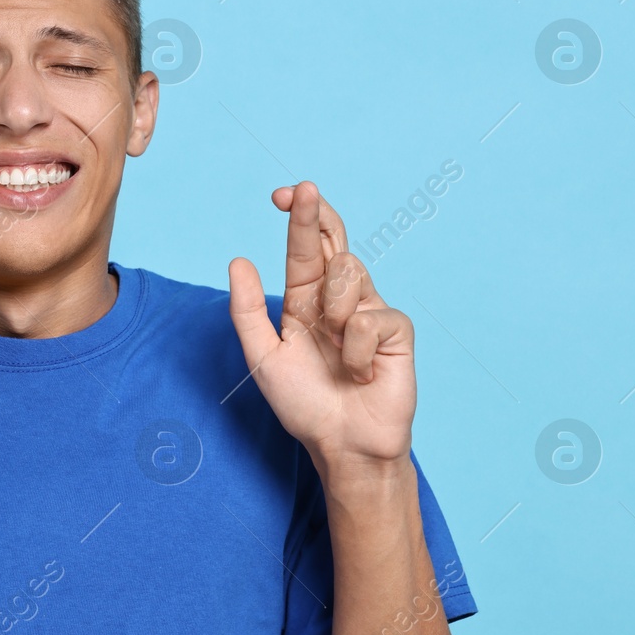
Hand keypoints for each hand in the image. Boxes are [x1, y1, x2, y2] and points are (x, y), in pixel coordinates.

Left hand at [227, 181, 414, 468]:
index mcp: (306, 300)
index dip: (299, 217)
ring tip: (335, 348)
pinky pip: (369, 320)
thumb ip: (248, 310)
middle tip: (304, 190)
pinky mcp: (396, 331)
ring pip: (349, 274)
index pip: (305, 249)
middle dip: (317, 215)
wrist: (342, 444)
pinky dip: (356, 351)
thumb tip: (238, 260)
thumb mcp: (263, 356)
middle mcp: (339, 299)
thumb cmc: (303, 403)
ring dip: (333, 309)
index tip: (284, 193)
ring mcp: (370, 310)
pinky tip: (360, 373)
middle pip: (333, 242)